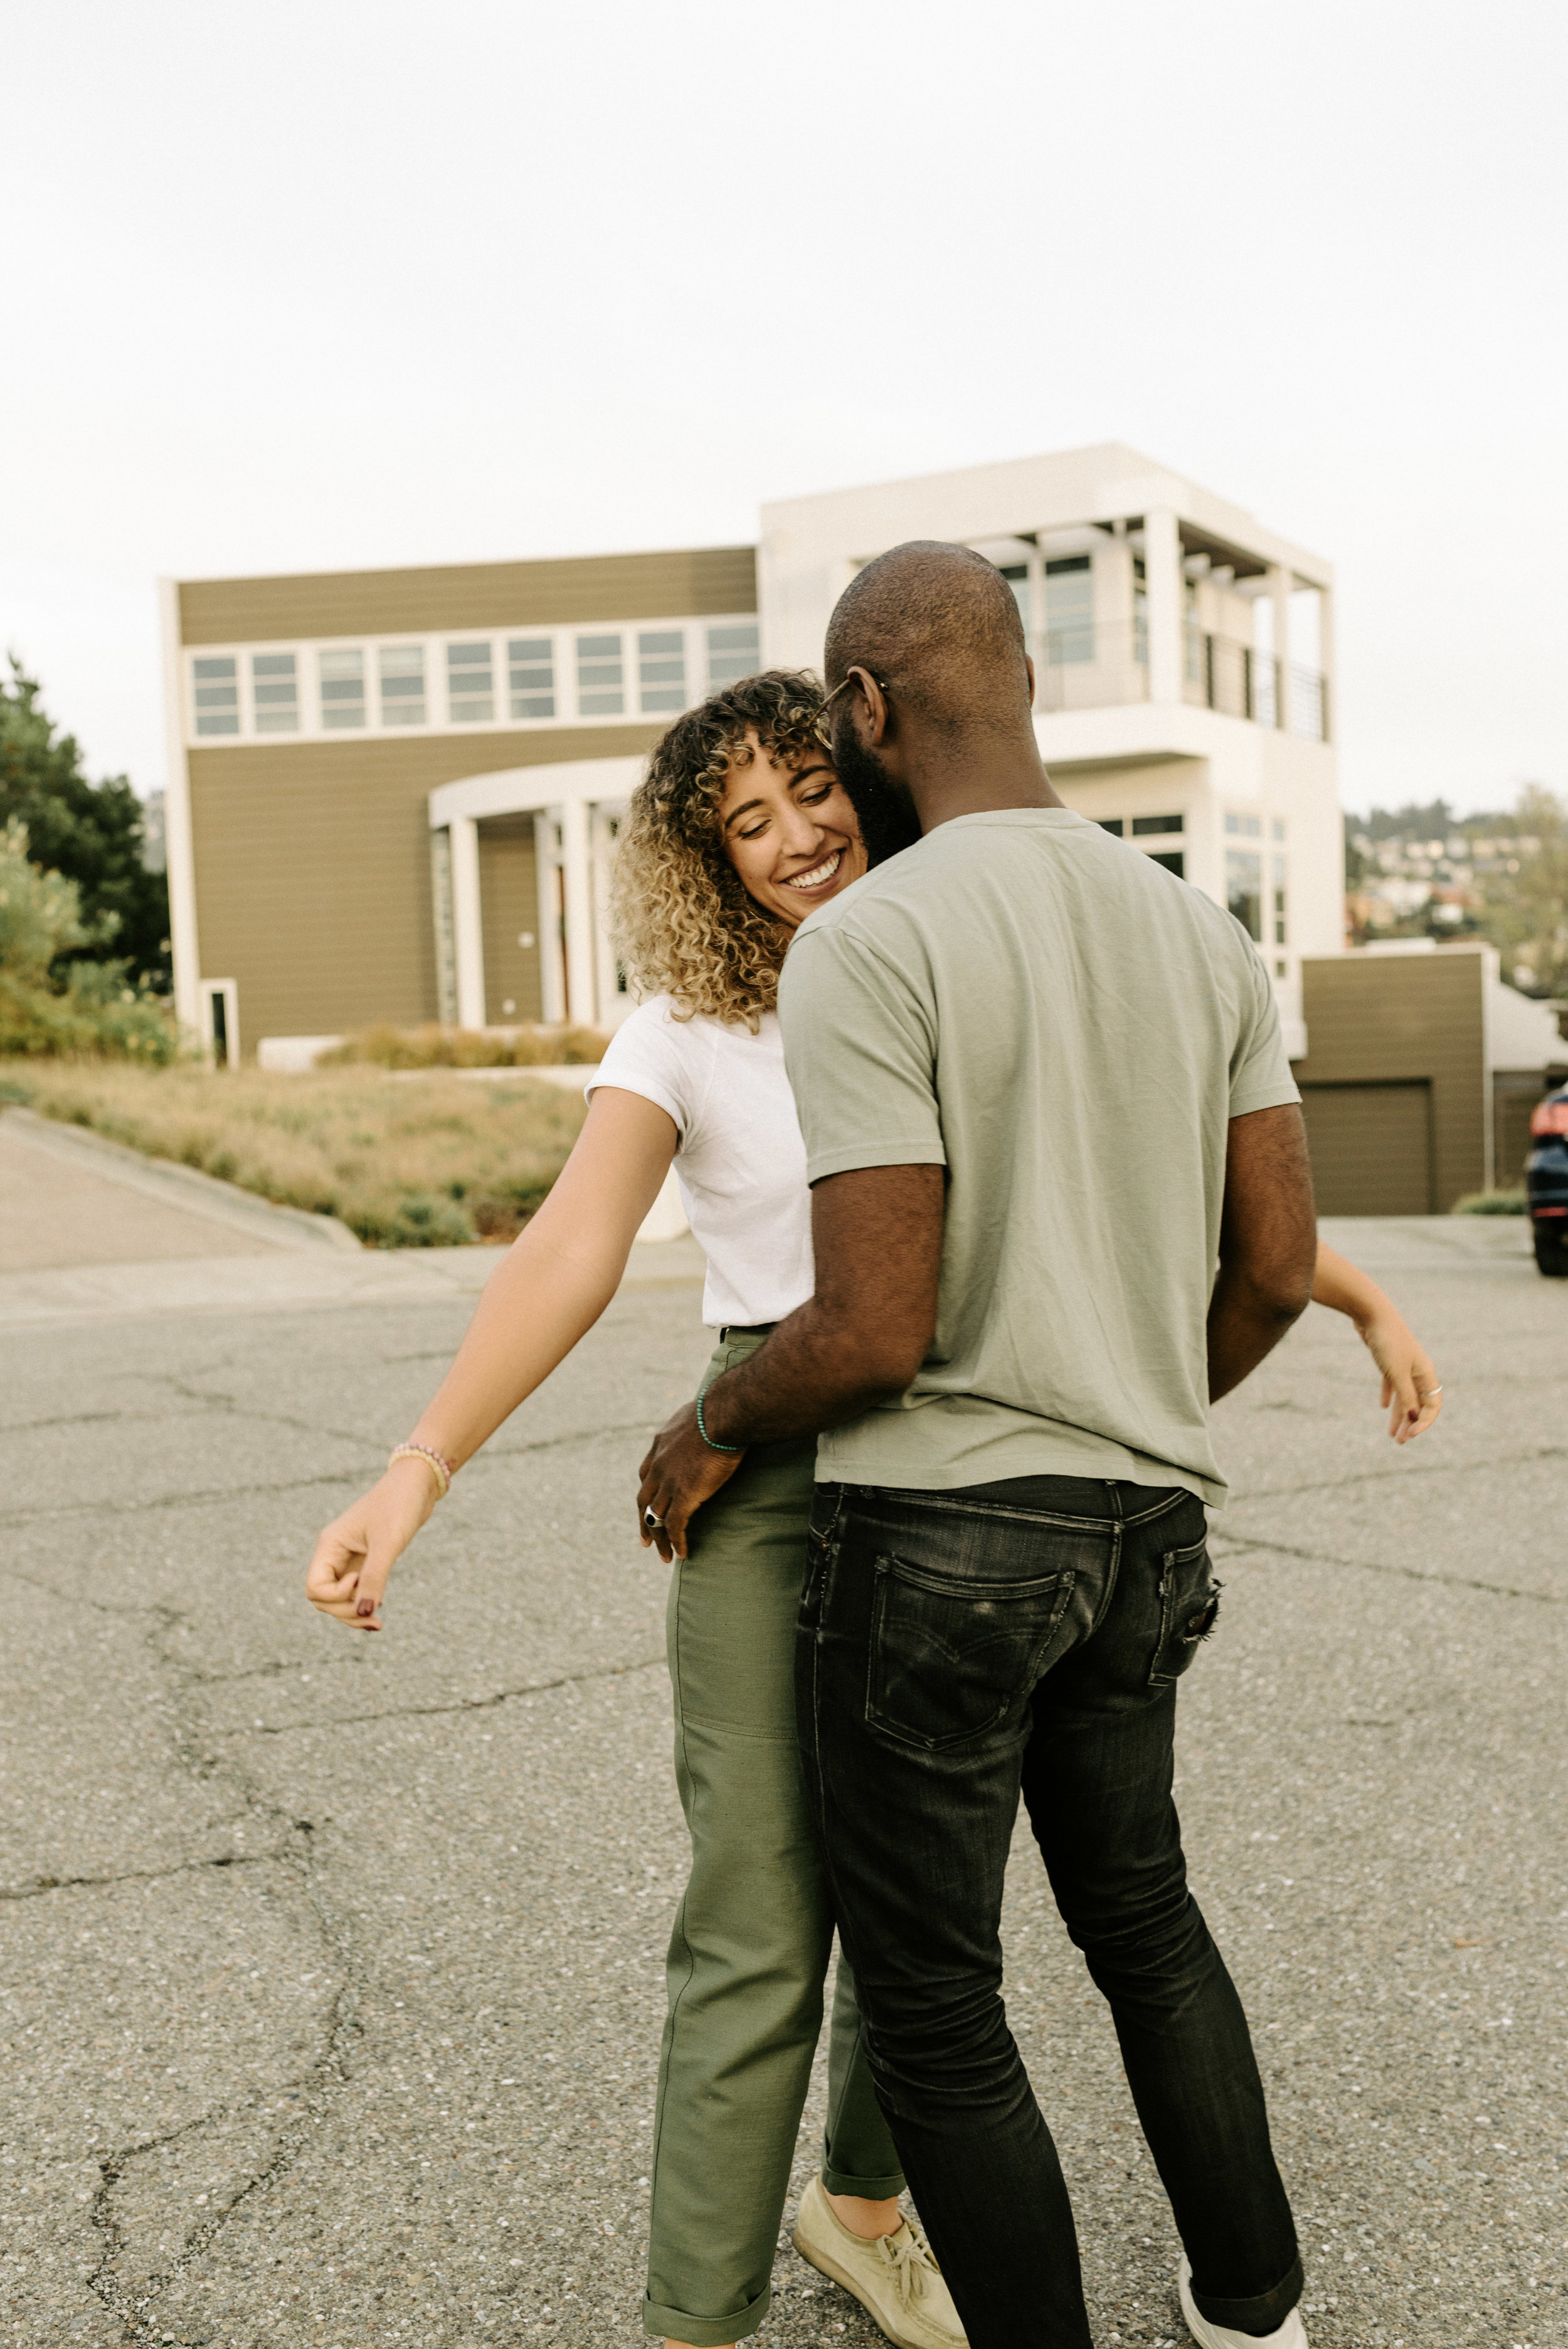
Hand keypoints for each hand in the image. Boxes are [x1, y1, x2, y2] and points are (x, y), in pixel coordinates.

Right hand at [305, 1457, 439, 1629]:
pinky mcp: (365, 1561)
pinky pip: (355, 1591)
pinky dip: (364, 1604)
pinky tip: (379, 1609)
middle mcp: (335, 1554)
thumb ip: (375, 1578)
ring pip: (338, 1599)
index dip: (335, 1597)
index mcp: (330, 1545)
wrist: (417, 1485)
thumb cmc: (399, 1505)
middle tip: (375, 1616)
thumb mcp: (387, 1544)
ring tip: (378, 1623)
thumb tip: (364, 1613)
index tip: (360, 1580)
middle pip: (323, 1599)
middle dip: (344, 1612)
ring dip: (354, 1613)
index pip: (314, 1588)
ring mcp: (349, 1559)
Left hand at [636, 1401, 744, 1561]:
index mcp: (659, 1446)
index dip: (646, 1495)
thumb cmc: (717, 1409)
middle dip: (644, 1522)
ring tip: (665, 1556)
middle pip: (644, 1501)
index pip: (645, 1475)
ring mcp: (669, 1482)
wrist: (721, 1415)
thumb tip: (703, 1418)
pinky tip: (683, 1554)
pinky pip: (675, 1525)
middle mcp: (658, 1466)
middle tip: (645, 1541)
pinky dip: (676, 1542)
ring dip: (659, 1539)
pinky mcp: (684, 1494)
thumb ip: (692, 1424)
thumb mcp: (695, 1413)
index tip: (647, 1507)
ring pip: (656, 1518)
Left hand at [1356, 1311, 1443, 1443]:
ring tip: (1391, 1434)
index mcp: (1426, 1374)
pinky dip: (1389, 1395)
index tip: (1411, 1435)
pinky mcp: (1388, 1360)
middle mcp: (1418, 1371)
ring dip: (1399, 1415)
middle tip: (1400, 1442)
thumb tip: (1413, 1416)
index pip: (1433, 1405)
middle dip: (1411, 1424)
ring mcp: (1403, 1365)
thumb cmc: (1387, 1342)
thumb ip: (1406, 1395)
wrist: (1372, 1313)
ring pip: (1404, 1396)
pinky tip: (1383, 1406)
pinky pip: (1392, 1383)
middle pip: (1418, 1403)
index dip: (1424, 1422)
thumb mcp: (1397, 1372)